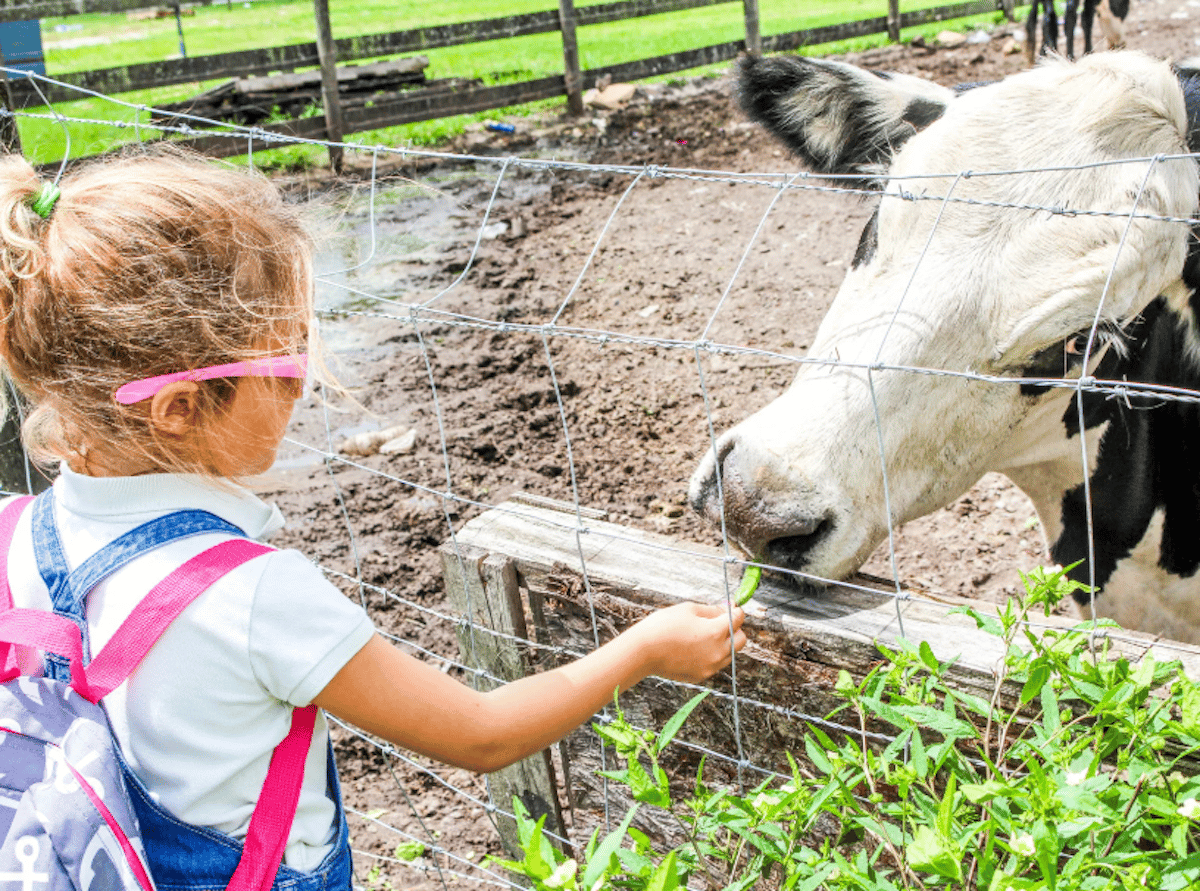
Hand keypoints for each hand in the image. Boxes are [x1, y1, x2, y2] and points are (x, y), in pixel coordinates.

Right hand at [628, 602, 746, 683]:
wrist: (643, 651)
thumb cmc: (663, 626)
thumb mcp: (688, 609)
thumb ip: (712, 610)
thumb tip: (726, 610)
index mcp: (716, 632)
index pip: (739, 619)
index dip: (735, 611)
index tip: (729, 608)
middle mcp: (717, 652)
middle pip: (741, 639)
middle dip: (734, 629)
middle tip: (719, 622)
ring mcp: (710, 666)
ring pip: (730, 654)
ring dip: (724, 643)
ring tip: (703, 635)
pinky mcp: (701, 676)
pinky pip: (715, 664)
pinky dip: (711, 655)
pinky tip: (694, 648)